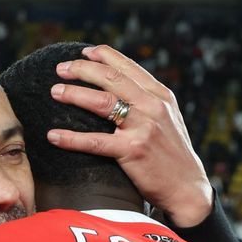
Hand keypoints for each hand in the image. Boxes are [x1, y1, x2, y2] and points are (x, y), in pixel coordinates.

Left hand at [48, 44, 212, 227]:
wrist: (187, 188)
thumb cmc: (173, 156)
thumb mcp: (168, 120)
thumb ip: (148, 102)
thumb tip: (121, 88)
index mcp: (160, 95)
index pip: (127, 67)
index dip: (103, 56)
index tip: (83, 53)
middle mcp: (152, 106)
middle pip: (111, 78)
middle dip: (81, 69)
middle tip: (61, 69)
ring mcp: (143, 127)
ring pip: (101, 102)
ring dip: (74, 94)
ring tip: (55, 91)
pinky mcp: (133, 150)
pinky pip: (95, 141)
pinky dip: (71, 138)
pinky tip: (54, 136)